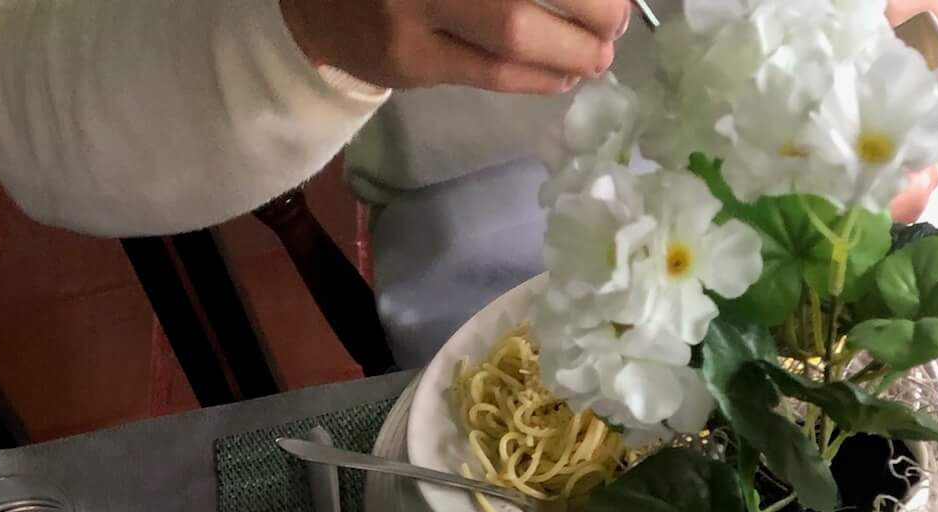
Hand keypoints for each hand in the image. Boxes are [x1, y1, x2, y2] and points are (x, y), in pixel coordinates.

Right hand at [282, 0, 629, 95]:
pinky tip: (566, 75)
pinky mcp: (411, 60)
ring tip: (599, 54)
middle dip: (588, 4)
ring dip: (571, 49)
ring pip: (512, 33)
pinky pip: (490, 74)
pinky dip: (538, 77)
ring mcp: (413, 9)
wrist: (320, 2)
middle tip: (617, 18)